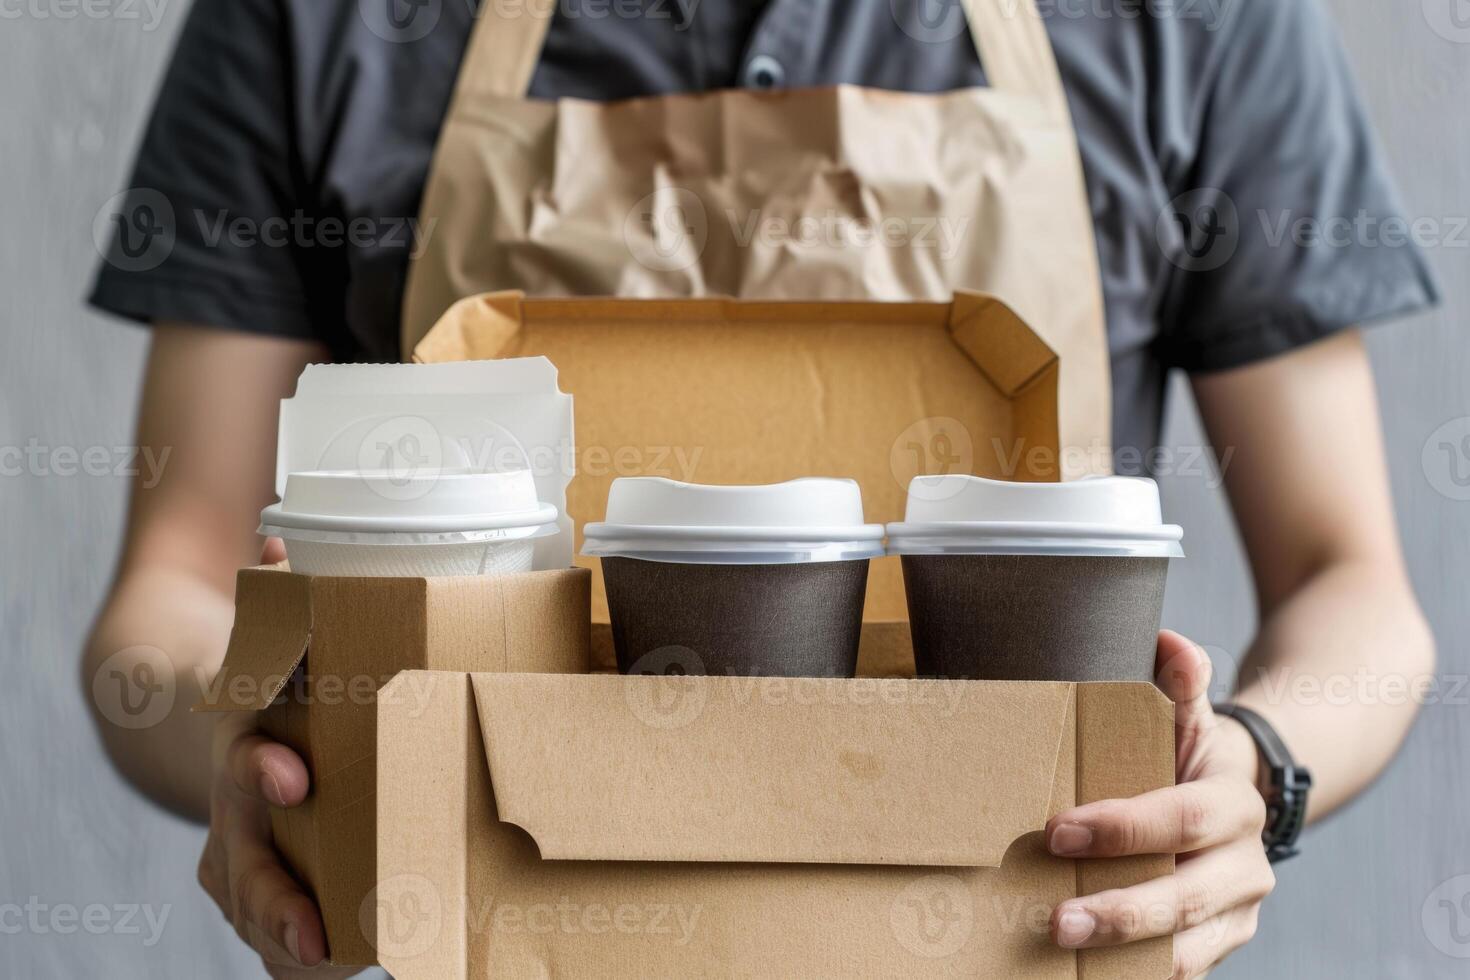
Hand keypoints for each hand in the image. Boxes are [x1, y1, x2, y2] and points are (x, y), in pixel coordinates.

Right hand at [196, 538, 359, 976]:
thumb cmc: (252, 672)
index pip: (241, 759)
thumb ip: (278, 597)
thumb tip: (279, 543)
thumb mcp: (263, 635)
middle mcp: (229, 807)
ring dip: (292, 944)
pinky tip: (344, 966)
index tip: (292, 775)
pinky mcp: (252, 879)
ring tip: (340, 965)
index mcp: (239, 740)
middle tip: (313, 936)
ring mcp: (235, 851)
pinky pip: (270, 930)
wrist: (179, 713)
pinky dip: (301, 956)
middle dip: (275, 902)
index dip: (259, 770)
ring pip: (252, 911)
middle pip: (242, 864)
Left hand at [1046, 630, 1275, 977]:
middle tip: (1055, 917)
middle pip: (1185, 895)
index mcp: (1234, 804)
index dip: (1120, 829)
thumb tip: (1169, 640)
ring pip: (1188, 943)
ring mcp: (1239, 911)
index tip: (1055, 830)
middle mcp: (1246, 864)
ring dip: (1126, 951)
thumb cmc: (1189, 756)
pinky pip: (1186, 967)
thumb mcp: (1187, 716)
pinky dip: (1141, 973)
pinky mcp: (1223, 942)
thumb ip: (1180, 683)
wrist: (1239, 798)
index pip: (1178, 819)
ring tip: (1062, 947)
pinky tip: (1087, 973)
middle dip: (1121, 908)